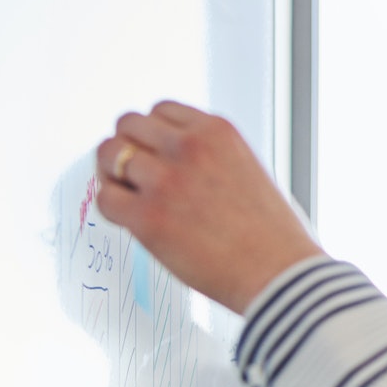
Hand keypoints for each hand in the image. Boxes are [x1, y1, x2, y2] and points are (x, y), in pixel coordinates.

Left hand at [93, 102, 321, 312]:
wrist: (280, 276)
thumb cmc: (272, 235)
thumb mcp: (247, 170)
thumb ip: (209, 157)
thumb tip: (170, 160)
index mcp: (217, 131)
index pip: (161, 110)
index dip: (152, 133)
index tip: (154, 153)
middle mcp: (189, 147)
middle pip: (128, 124)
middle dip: (127, 147)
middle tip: (132, 174)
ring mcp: (166, 180)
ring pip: (110, 154)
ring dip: (113, 175)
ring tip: (129, 197)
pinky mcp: (148, 217)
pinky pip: (106, 198)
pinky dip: (114, 208)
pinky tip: (132, 221)